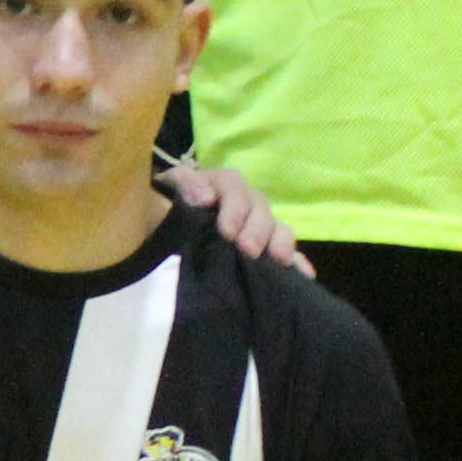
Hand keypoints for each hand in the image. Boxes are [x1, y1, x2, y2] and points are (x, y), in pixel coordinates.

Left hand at [152, 157, 308, 274]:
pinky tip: (305, 276)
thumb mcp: (165, 190)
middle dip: (256, 228)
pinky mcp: (264, 250)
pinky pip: (287, 253)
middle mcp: (243, 202)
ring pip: (278, 227)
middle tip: (248, 249)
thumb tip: (204, 196)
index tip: (226, 231)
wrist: (156, 232)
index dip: (234, 205)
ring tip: (276, 260)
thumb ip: (182, 185)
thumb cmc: (160, 209)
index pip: (234, 185)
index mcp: (219, 185)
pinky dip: (297, 263)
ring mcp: (256, 226)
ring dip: (280, 242)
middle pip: (260, 206)